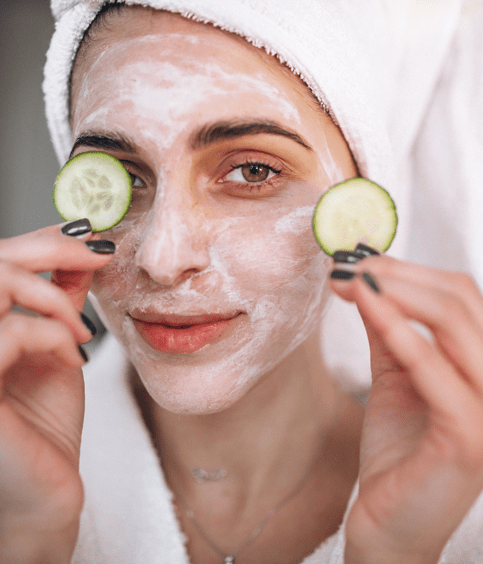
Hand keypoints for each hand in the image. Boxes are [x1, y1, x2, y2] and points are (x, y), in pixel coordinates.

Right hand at [0, 220, 113, 563]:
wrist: (45, 491)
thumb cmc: (44, 425)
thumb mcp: (56, 347)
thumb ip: (57, 301)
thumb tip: (78, 253)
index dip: (38, 238)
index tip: (85, 235)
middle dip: (50, 248)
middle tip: (97, 252)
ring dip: (49, 295)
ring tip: (81, 327)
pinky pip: (9, 332)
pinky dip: (51, 333)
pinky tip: (72, 355)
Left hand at [330, 253, 482, 563]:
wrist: (389, 527)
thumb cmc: (396, 453)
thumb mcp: (395, 378)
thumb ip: (391, 332)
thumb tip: (370, 281)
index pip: (461, 298)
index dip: (408, 270)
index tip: (358, 259)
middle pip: (460, 301)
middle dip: (398, 274)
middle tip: (346, 264)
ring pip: (453, 322)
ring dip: (395, 291)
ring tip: (348, 278)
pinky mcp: (472, 437)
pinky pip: (433, 366)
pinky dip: (397, 329)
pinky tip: (365, 304)